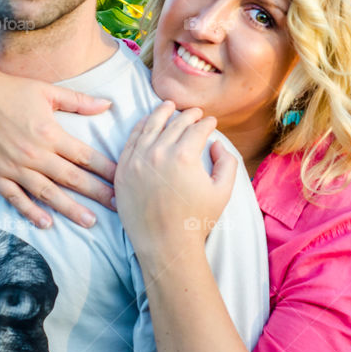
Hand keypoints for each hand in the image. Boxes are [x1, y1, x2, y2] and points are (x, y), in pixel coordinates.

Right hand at [0, 60, 114, 228]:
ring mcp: (13, 167)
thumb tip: (108, 104)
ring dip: (69, 209)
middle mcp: (34, 154)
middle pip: (72, 179)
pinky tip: (46, 223)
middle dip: (97, 194)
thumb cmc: (8, 89)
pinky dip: (31, 212)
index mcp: (50, 133)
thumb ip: (78, 101)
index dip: (107, 170)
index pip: (85, 157)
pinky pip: (16, 198)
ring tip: (90, 222)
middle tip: (118, 207)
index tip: (124, 180)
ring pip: (47, 193)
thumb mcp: (47, 91)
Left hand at [114, 101, 237, 261]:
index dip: (207, 123)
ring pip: (150, 125)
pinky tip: (147, 121)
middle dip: (188, 115)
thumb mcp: (223, 191)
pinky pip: (131, 140)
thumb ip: (226, 162)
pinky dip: (141, 127)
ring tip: (169, 105)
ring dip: (162, 112)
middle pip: (175, 123)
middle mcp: (158, 152)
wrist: (165, 245)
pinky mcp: (123, 170)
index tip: (211, 122)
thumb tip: (215, 143)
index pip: (197, 128)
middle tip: (195, 112)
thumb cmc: (196, 221)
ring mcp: (137, 160)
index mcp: (184, 156)